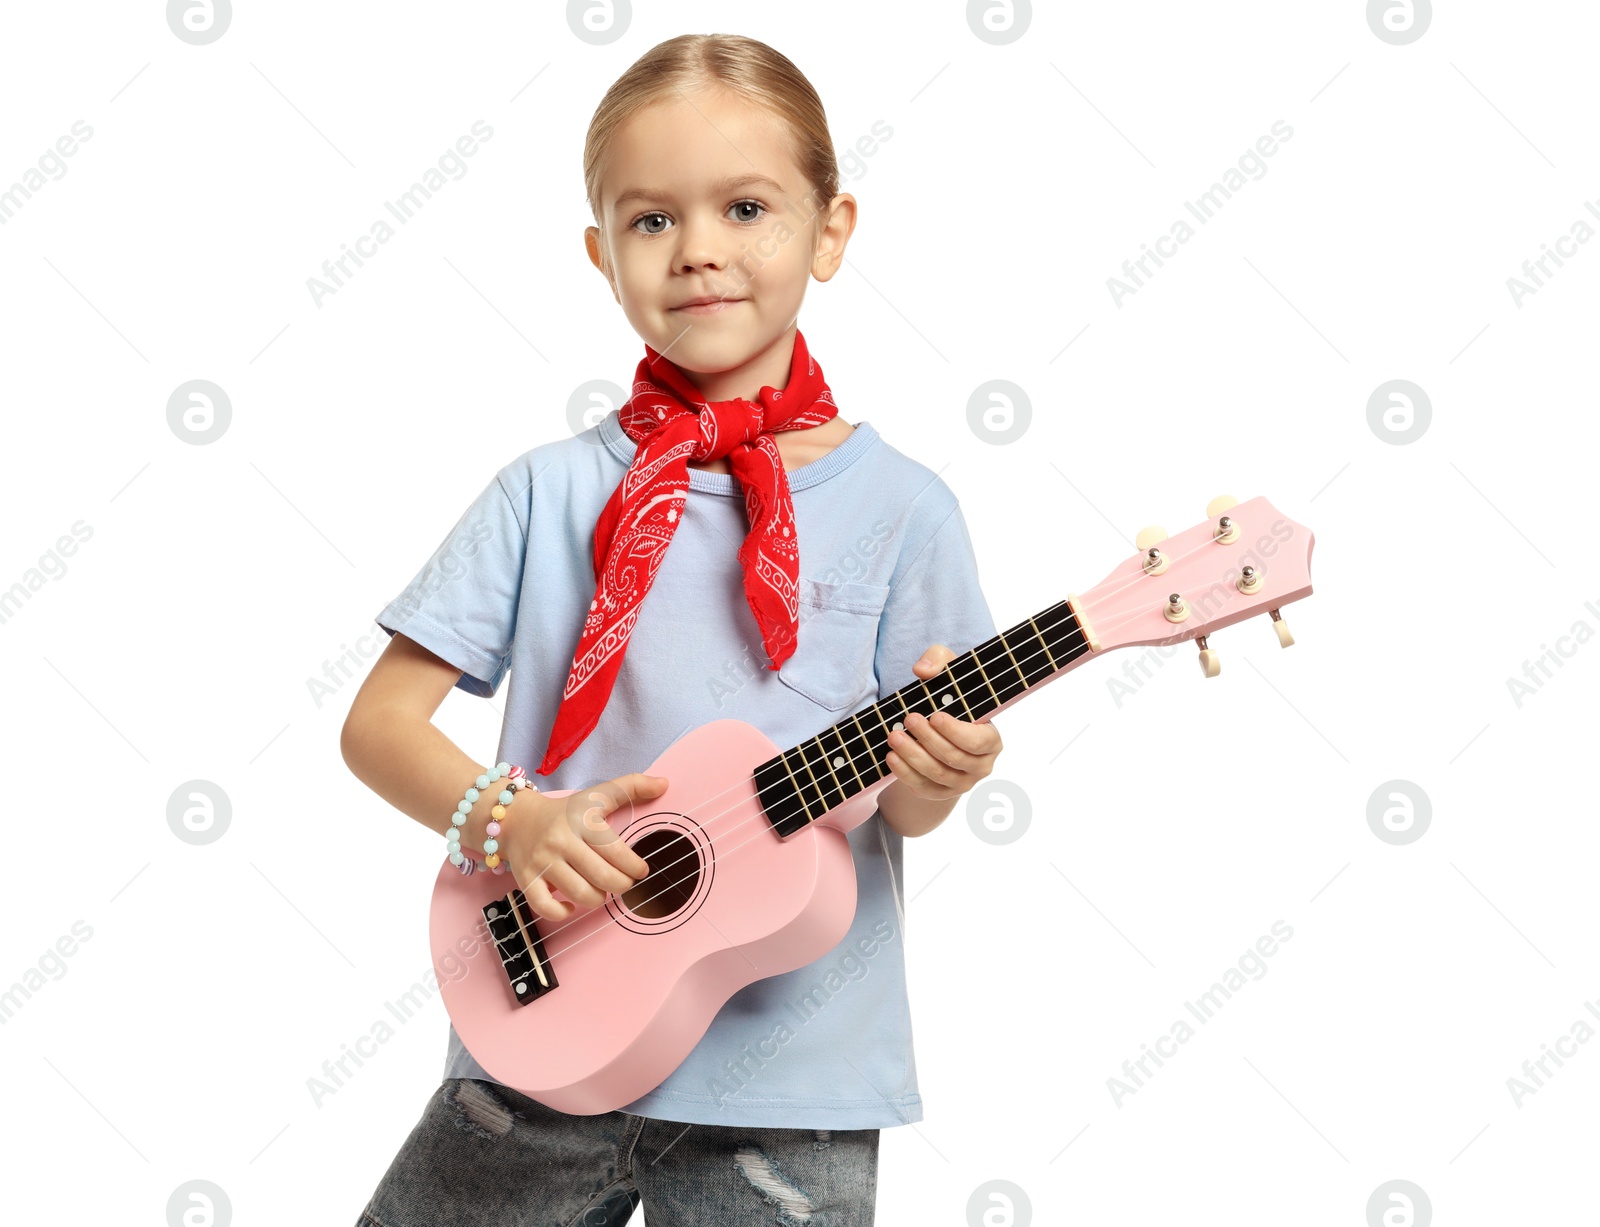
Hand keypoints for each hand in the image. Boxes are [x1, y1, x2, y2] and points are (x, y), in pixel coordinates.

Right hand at [501, 772, 662, 921]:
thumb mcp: (598, 794)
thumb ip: (633, 786)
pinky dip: (563, 912)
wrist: (516, 819)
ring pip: (580, 894)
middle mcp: (561, 840)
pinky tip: (572, 906)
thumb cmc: (566, 811)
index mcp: (581, 820)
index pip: (615, 851)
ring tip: (602, 891)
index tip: (641, 870)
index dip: (634, 867)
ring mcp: (542, 861)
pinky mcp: (526, 879)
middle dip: (621, 886)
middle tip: (624, 883)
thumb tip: (664, 783)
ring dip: (598, 899)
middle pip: (602, 877)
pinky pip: (546, 907)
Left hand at [884, 644, 1003, 800]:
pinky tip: (892, 757)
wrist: (939, 731)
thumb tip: (922, 670)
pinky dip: (905, 773)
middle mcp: (981, 765)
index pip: (978, 741)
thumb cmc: (949, 699)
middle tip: (909, 718)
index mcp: (991, 739)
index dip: (957, 732)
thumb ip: (939, 660)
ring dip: (913, 755)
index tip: (935, 716)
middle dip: (928, 739)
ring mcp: (961, 783)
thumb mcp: (948, 673)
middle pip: (954, 757)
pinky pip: (923, 788)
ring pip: (937, 774)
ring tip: (894, 736)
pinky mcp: (940, 793)